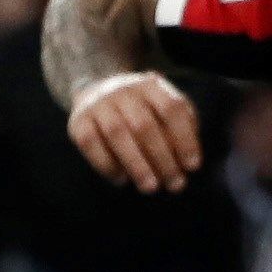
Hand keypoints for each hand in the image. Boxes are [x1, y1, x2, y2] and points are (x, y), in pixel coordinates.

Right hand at [67, 71, 201, 192]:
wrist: (96, 92)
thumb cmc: (140, 109)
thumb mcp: (164, 108)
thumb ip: (180, 128)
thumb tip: (186, 160)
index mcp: (150, 85)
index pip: (173, 108)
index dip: (185, 139)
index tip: (193, 166)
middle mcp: (123, 91)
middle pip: (144, 125)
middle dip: (162, 158)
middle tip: (174, 184)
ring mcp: (98, 104)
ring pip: (117, 134)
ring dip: (136, 164)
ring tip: (150, 187)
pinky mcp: (78, 121)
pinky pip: (91, 144)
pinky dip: (107, 165)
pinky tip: (122, 180)